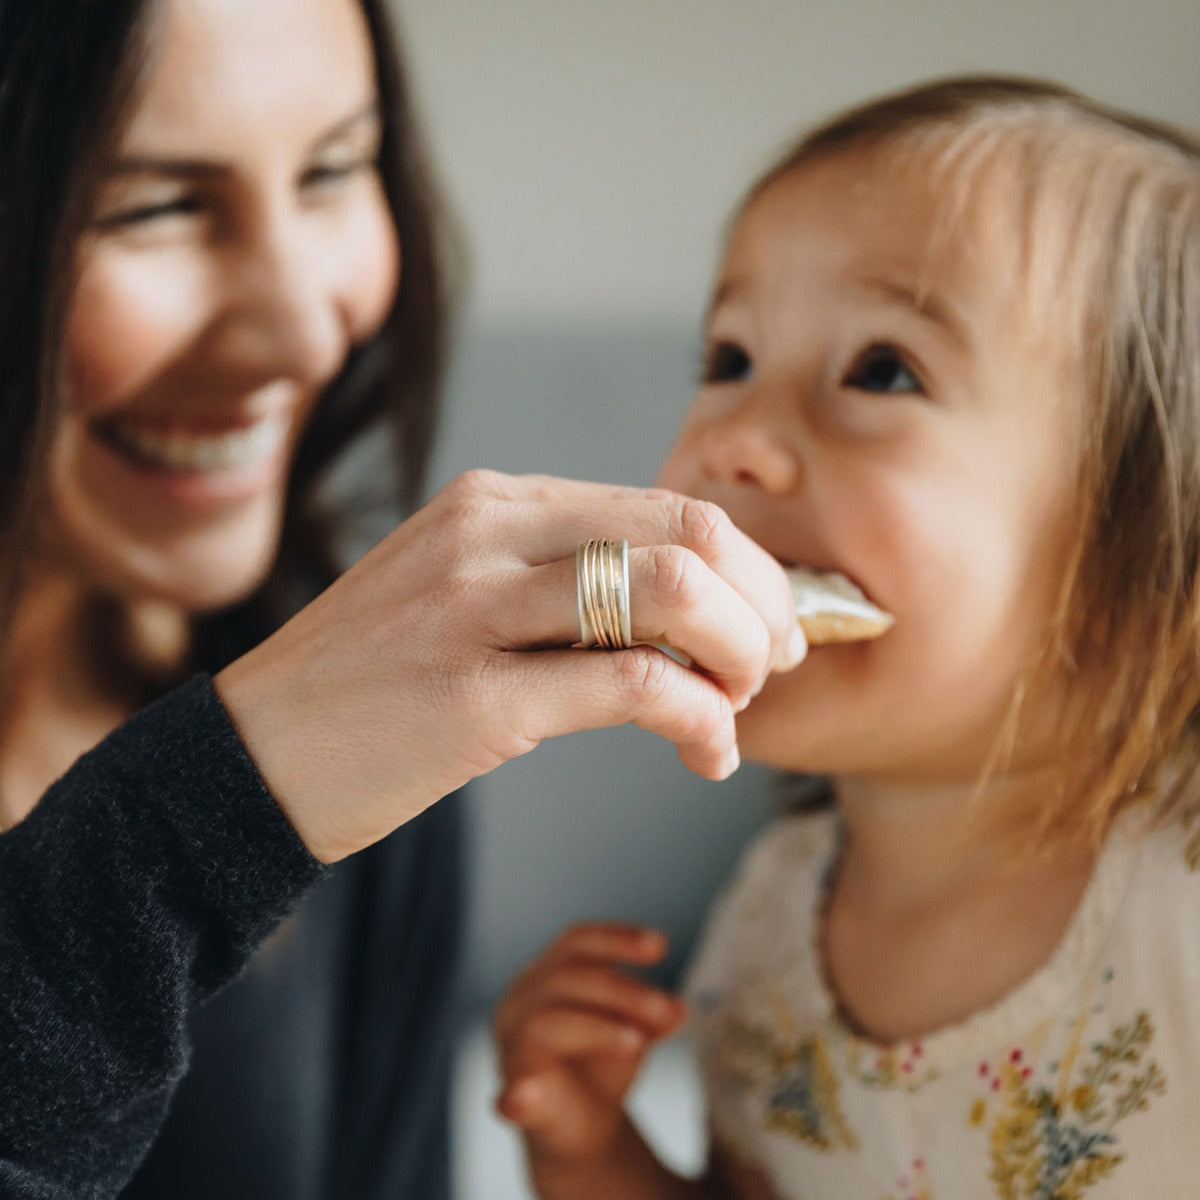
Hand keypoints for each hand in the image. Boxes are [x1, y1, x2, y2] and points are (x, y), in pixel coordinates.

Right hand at [216, 470, 804, 860]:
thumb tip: (690, 618)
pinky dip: (699, 719)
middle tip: (778, 664)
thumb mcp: (464, 598)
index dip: (748, 565)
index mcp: (494, 502)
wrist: (253, 756)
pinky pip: (631, 685)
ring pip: (672, 593)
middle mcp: (488, 533)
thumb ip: (564, 587)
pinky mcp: (470, 696)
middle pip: (689, 533)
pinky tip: (705, 754)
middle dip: (765, 603)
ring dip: (741, 657)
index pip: (667, 505)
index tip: (774, 621)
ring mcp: (474, 607)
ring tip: (737, 708)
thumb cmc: (372, 684)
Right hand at [494, 923, 685, 1165]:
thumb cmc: (601, 1066)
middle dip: (622, 990)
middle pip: (566, 977)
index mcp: (544, 977)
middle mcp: (519, 1004)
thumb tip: (677, 1010)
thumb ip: (652, 1017)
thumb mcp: (634, 1030)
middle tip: (667, 1009)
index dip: (617, 938)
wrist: (583, 1131)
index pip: (576, 942)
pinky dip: (518, 1095)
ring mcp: (511, 1050)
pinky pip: (511, 1093)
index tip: (661, 946)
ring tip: (639, 1043)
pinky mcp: (513, 1099)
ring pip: (545, 1020)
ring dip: (599, 1028)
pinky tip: (524, 1099)